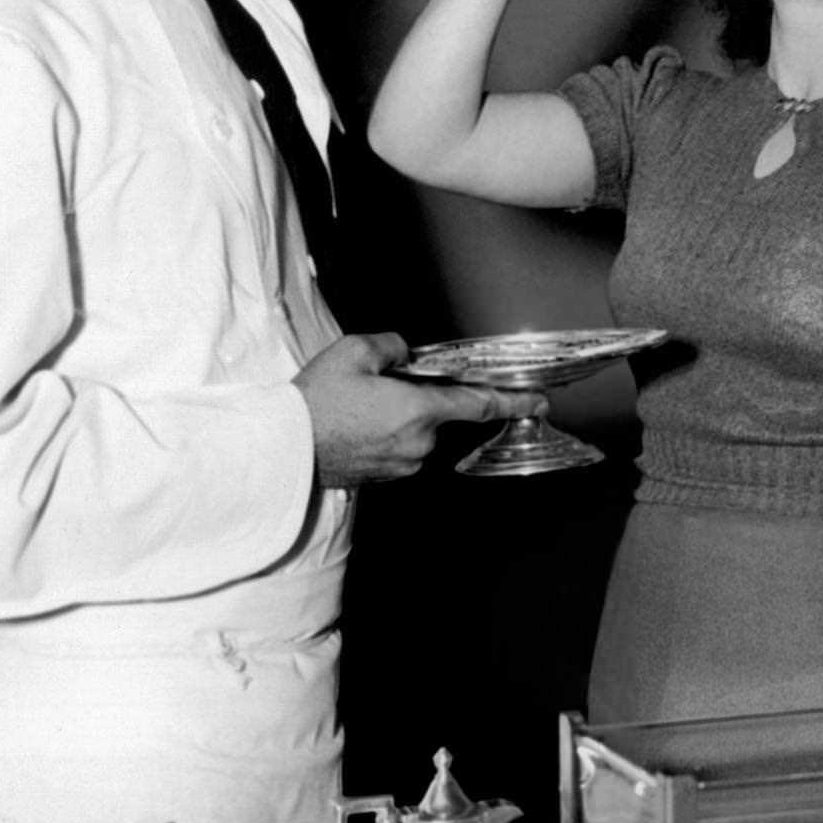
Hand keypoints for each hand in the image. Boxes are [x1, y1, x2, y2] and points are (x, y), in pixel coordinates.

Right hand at [293, 332, 544, 487]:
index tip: (538, 400)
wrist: (285, 450)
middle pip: (437, 412)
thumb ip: (392, 345)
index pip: (479, 404)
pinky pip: (398, 446)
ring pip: (415, 429)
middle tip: (374, 386)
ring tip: (355, 407)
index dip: (512, 400)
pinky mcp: (385, 476)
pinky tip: (354, 424)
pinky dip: (384, 433)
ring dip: (398, 415)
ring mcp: (403, 463)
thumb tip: (406, 354)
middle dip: (417, 395)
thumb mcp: (354, 352)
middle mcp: (419, 442)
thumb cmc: (316, 402)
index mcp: (419, 410)